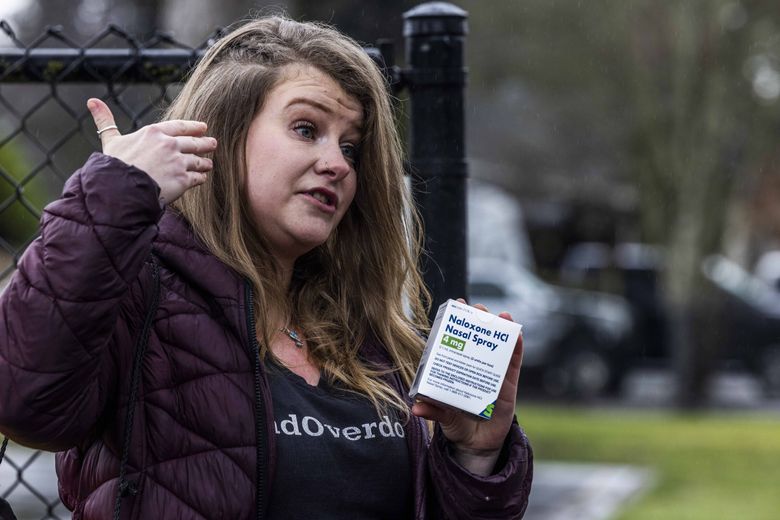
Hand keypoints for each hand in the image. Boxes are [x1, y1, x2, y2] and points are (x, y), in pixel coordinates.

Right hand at [87, 98, 216, 204]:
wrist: (120, 189)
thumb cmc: (114, 165)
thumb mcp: (111, 140)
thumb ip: (105, 121)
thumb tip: (92, 101)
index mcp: (154, 132)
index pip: (180, 126)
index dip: (193, 127)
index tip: (203, 127)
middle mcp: (169, 145)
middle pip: (194, 143)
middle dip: (205, 143)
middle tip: (213, 143)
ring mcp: (178, 162)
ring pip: (198, 160)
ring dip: (204, 162)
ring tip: (209, 164)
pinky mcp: (183, 180)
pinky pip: (197, 177)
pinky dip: (200, 177)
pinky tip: (202, 178)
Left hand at [411, 299, 523, 475]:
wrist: (478, 445)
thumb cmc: (457, 425)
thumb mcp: (444, 418)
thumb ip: (434, 411)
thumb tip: (417, 408)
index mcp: (456, 369)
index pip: (456, 341)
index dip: (457, 322)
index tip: (455, 305)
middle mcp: (474, 367)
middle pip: (478, 339)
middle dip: (480, 321)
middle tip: (480, 308)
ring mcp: (492, 374)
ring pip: (498, 347)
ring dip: (502, 329)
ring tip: (502, 317)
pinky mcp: (508, 385)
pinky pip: (513, 364)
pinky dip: (516, 349)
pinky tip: (517, 337)